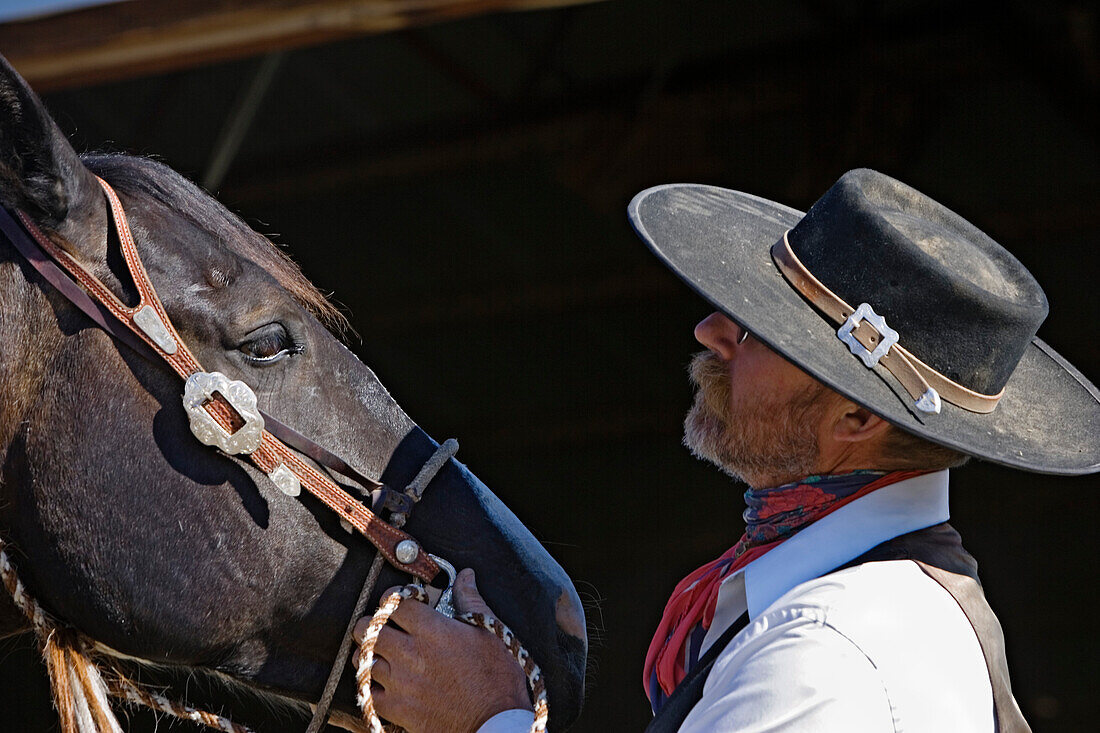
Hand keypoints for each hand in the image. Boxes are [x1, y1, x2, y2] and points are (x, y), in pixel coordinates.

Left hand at [352, 568, 531, 731]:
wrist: (494, 725)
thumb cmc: (497, 680)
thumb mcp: (489, 633)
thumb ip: (471, 601)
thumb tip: (465, 576)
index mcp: (433, 631)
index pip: (395, 604)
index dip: (394, 599)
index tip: (398, 603)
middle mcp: (411, 654)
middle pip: (368, 628)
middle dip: (372, 623)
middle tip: (382, 626)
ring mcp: (400, 683)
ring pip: (363, 658)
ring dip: (368, 653)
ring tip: (380, 653)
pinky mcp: (397, 710)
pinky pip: (366, 691)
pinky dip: (370, 684)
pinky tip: (382, 681)